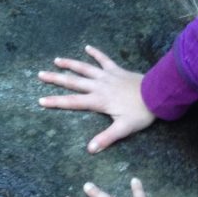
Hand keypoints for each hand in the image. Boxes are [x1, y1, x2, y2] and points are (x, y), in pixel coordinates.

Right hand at [38, 45, 153, 151]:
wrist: (157, 94)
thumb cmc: (140, 113)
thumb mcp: (123, 129)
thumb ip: (106, 138)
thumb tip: (90, 149)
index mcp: (98, 101)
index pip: (72, 102)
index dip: (56, 102)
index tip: (41, 100)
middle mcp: (98, 86)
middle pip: (73, 82)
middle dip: (56, 78)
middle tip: (40, 74)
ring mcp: (107, 76)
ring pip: (85, 68)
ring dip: (70, 64)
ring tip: (56, 60)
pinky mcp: (116, 69)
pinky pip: (104, 59)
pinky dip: (95, 53)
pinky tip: (87, 47)